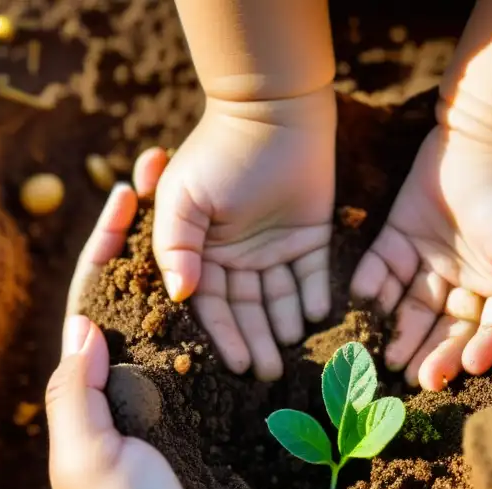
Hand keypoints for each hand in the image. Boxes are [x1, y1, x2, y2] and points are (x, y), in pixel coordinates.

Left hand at [49, 179, 265, 488]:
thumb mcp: (88, 462)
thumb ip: (81, 393)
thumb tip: (85, 320)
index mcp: (102, 396)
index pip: (97, 305)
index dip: (107, 248)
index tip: (129, 191)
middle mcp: (147, 395)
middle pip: (155, 306)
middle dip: (169, 248)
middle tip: (191, 186)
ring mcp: (197, 414)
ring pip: (208, 332)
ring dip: (222, 282)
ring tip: (246, 227)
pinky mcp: (239, 437)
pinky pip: (249, 378)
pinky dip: (262, 338)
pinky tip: (283, 298)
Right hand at [151, 88, 335, 380]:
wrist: (274, 110)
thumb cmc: (220, 153)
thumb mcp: (183, 197)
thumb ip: (174, 246)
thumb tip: (179, 295)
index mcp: (201, 251)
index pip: (211, 303)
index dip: (222, 334)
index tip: (235, 364)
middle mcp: (237, 257)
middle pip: (247, 309)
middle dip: (257, 341)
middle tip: (269, 375)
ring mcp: (274, 249)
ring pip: (280, 299)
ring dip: (285, 326)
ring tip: (291, 352)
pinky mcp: (310, 238)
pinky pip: (313, 276)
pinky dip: (316, 296)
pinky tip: (317, 316)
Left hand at [350, 122, 491, 390]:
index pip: (486, 334)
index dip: (474, 354)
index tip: (462, 370)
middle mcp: (466, 283)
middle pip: (444, 329)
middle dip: (431, 354)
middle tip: (416, 378)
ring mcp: (431, 262)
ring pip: (410, 309)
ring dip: (398, 333)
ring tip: (386, 358)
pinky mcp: (398, 238)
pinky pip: (381, 271)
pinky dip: (371, 290)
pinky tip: (366, 308)